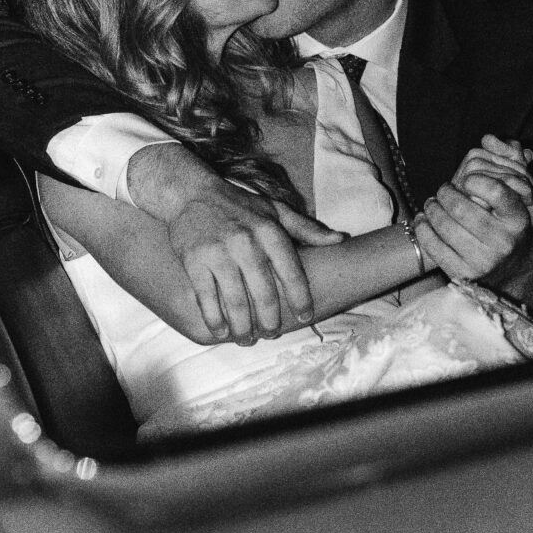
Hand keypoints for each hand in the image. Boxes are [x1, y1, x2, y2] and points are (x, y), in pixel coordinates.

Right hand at [127, 145, 342, 344]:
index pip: (292, 273)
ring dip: (243, 328)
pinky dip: (215, 320)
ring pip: (236, 302)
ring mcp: (218, 253)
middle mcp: (246, 243)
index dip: (301, 299)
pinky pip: (207, 299)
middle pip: (264, 295)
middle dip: (271, 321)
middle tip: (273, 334)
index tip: (305, 317)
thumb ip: (308, 228)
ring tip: (247, 339)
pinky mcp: (194, 262)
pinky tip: (221, 331)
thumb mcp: (276, 211)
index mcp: (270, 231)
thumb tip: (341, 239)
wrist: (191, 193)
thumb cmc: (240, 205)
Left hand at [416, 136, 532, 316]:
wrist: (518, 271)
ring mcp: (483, 260)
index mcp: (518, 220)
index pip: (497, 192)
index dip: (477, 179)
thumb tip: (488, 137)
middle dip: (445, 193)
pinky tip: (423, 220)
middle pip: (461, 208)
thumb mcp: (520, 200)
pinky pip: (433, 246)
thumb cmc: (513, 227)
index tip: (468, 178)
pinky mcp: (463, 274)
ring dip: (431, 209)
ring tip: (431, 203)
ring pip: (444, 225)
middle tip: (443, 190)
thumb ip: (509, 166)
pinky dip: (423, 229)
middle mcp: (503, 241)